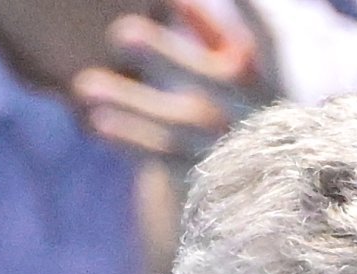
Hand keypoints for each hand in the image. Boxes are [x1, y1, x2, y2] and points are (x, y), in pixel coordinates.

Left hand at [72, 0, 275, 165]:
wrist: (262, 174)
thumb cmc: (243, 96)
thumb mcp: (237, 58)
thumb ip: (207, 29)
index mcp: (272, 74)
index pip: (267, 38)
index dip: (248, 11)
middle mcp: (258, 110)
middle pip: (215, 82)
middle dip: (168, 55)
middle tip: (121, 32)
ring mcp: (232, 145)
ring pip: (183, 122)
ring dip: (133, 102)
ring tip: (84, 86)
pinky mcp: (207, 173)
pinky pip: (167, 156)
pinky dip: (132, 141)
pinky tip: (97, 122)